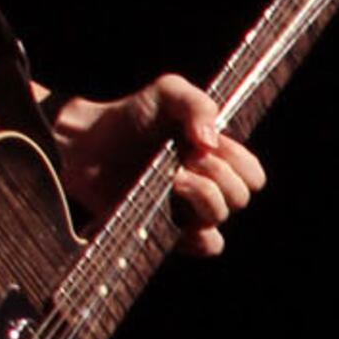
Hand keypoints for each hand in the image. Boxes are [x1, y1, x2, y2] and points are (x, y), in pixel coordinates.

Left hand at [63, 73, 265, 254]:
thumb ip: (197, 104)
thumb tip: (211, 141)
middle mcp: (207, 189)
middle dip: (218, 174)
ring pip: (220, 217)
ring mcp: (187, 214)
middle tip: (186, 158)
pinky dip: (199, 232)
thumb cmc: (131, 118)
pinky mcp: (167, 233)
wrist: (85, 143)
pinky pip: (205, 245)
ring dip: (204, 195)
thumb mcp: (168, 93)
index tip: (206, 144)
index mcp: (217, 160)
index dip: (238, 161)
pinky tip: (174, 207)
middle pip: (240, 196)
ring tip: (174, 178)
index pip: (253, 174)